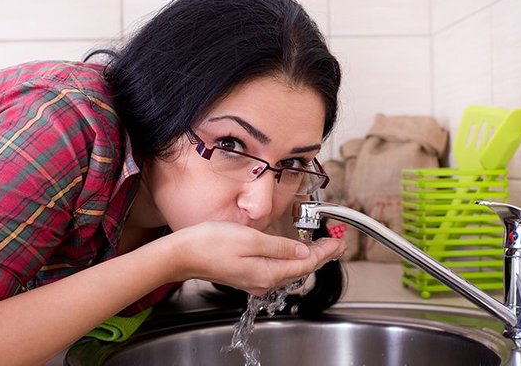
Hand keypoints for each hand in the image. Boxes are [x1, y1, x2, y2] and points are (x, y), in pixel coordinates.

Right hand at [167, 221, 345, 295]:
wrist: (182, 255)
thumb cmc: (210, 243)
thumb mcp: (250, 240)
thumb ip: (279, 247)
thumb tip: (303, 251)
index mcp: (267, 273)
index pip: (305, 263)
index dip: (324, 252)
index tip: (338, 241)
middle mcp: (263, 281)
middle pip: (300, 269)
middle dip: (321, 255)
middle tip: (338, 243)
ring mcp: (255, 280)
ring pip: (290, 270)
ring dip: (308, 258)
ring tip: (323, 247)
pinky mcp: (247, 275)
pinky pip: (278, 269)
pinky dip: (292, 260)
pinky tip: (295, 252)